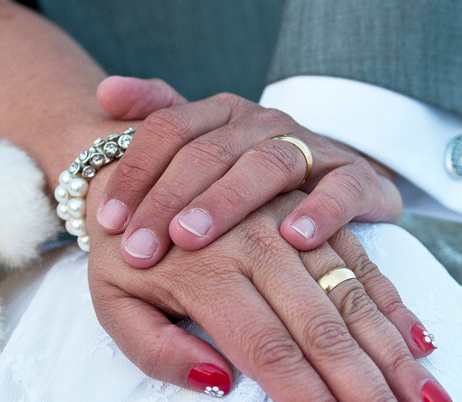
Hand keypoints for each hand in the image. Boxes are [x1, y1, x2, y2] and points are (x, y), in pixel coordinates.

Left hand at [87, 173, 450, 401]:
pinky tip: (422, 342)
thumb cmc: (123, 245)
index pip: (271, 354)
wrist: (131, 161)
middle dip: (374, 394)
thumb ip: (155, 349)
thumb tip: (220, 383)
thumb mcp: (110, 301)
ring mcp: (292, 220)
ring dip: (397, 355)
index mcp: (207, 273)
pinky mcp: (310, 209)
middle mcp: (260, 243)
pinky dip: (394, 303)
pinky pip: (361, 256)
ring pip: (353, 295)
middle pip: (326, 330)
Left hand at [94, 76, 401, 267]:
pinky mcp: (356, 177)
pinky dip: (320, 209)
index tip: (108, 223)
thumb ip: (156, 118)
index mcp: (221, 115)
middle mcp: (263, 124)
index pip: (168, 129)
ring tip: (191, 239)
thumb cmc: (253, 178)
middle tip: (140, 248)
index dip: (135, 174)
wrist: (336, 182)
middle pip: (210, 150)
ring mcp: (312, 147)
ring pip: (267, 163)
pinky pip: (342, 187)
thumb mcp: (203, 146)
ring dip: (226, 201)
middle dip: (168, 199)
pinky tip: (294, 238)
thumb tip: (105, 93)